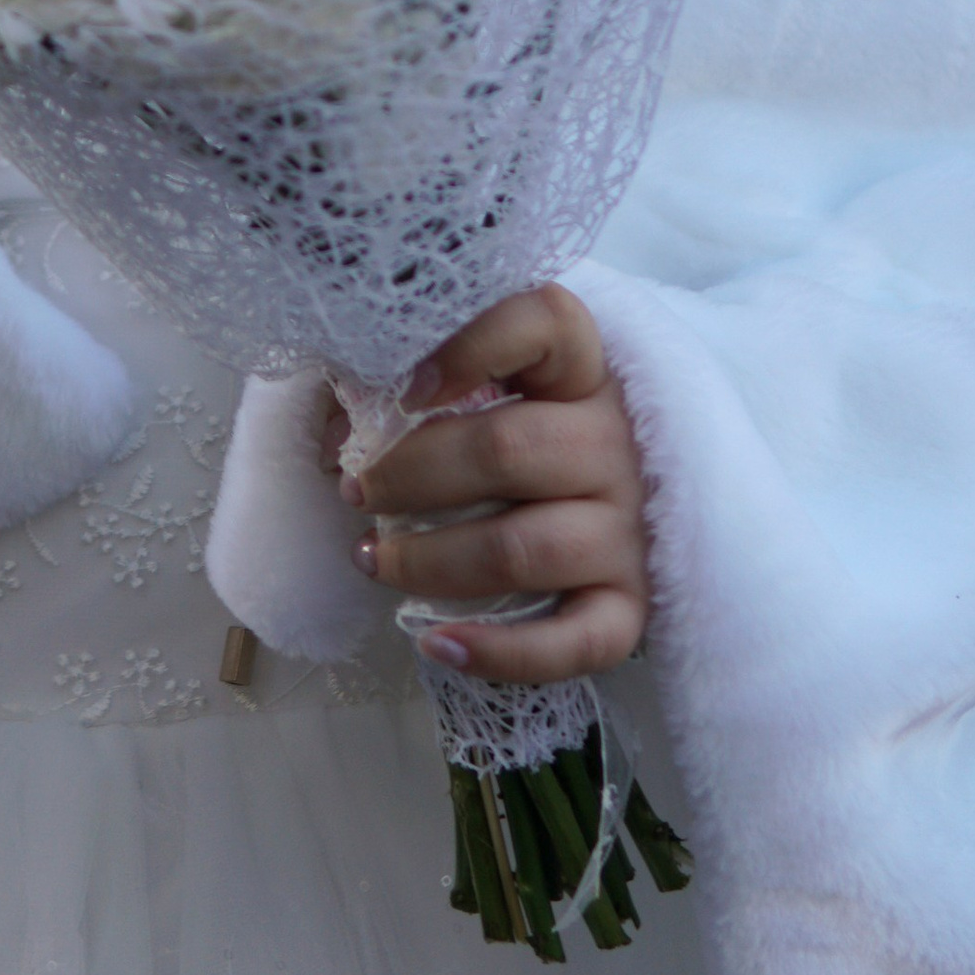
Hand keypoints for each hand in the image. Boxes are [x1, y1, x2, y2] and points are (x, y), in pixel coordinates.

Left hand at [332, 286, 647, 682]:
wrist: (637, 513)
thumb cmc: (524, 445)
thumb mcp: (487, 396)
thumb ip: (414, 391)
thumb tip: (337, 431)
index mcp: (580, 373)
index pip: (547, 322)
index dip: (475, 344)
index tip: (409, 387)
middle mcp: (615, 445)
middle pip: (507, 449)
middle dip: (409, 474)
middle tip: (356, 492)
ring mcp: (628, 531)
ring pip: (521, 548)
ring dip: (428, 562)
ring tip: (372, 559)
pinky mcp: (631, 608)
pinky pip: (573, 642)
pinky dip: (498, 652)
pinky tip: (437, 645)